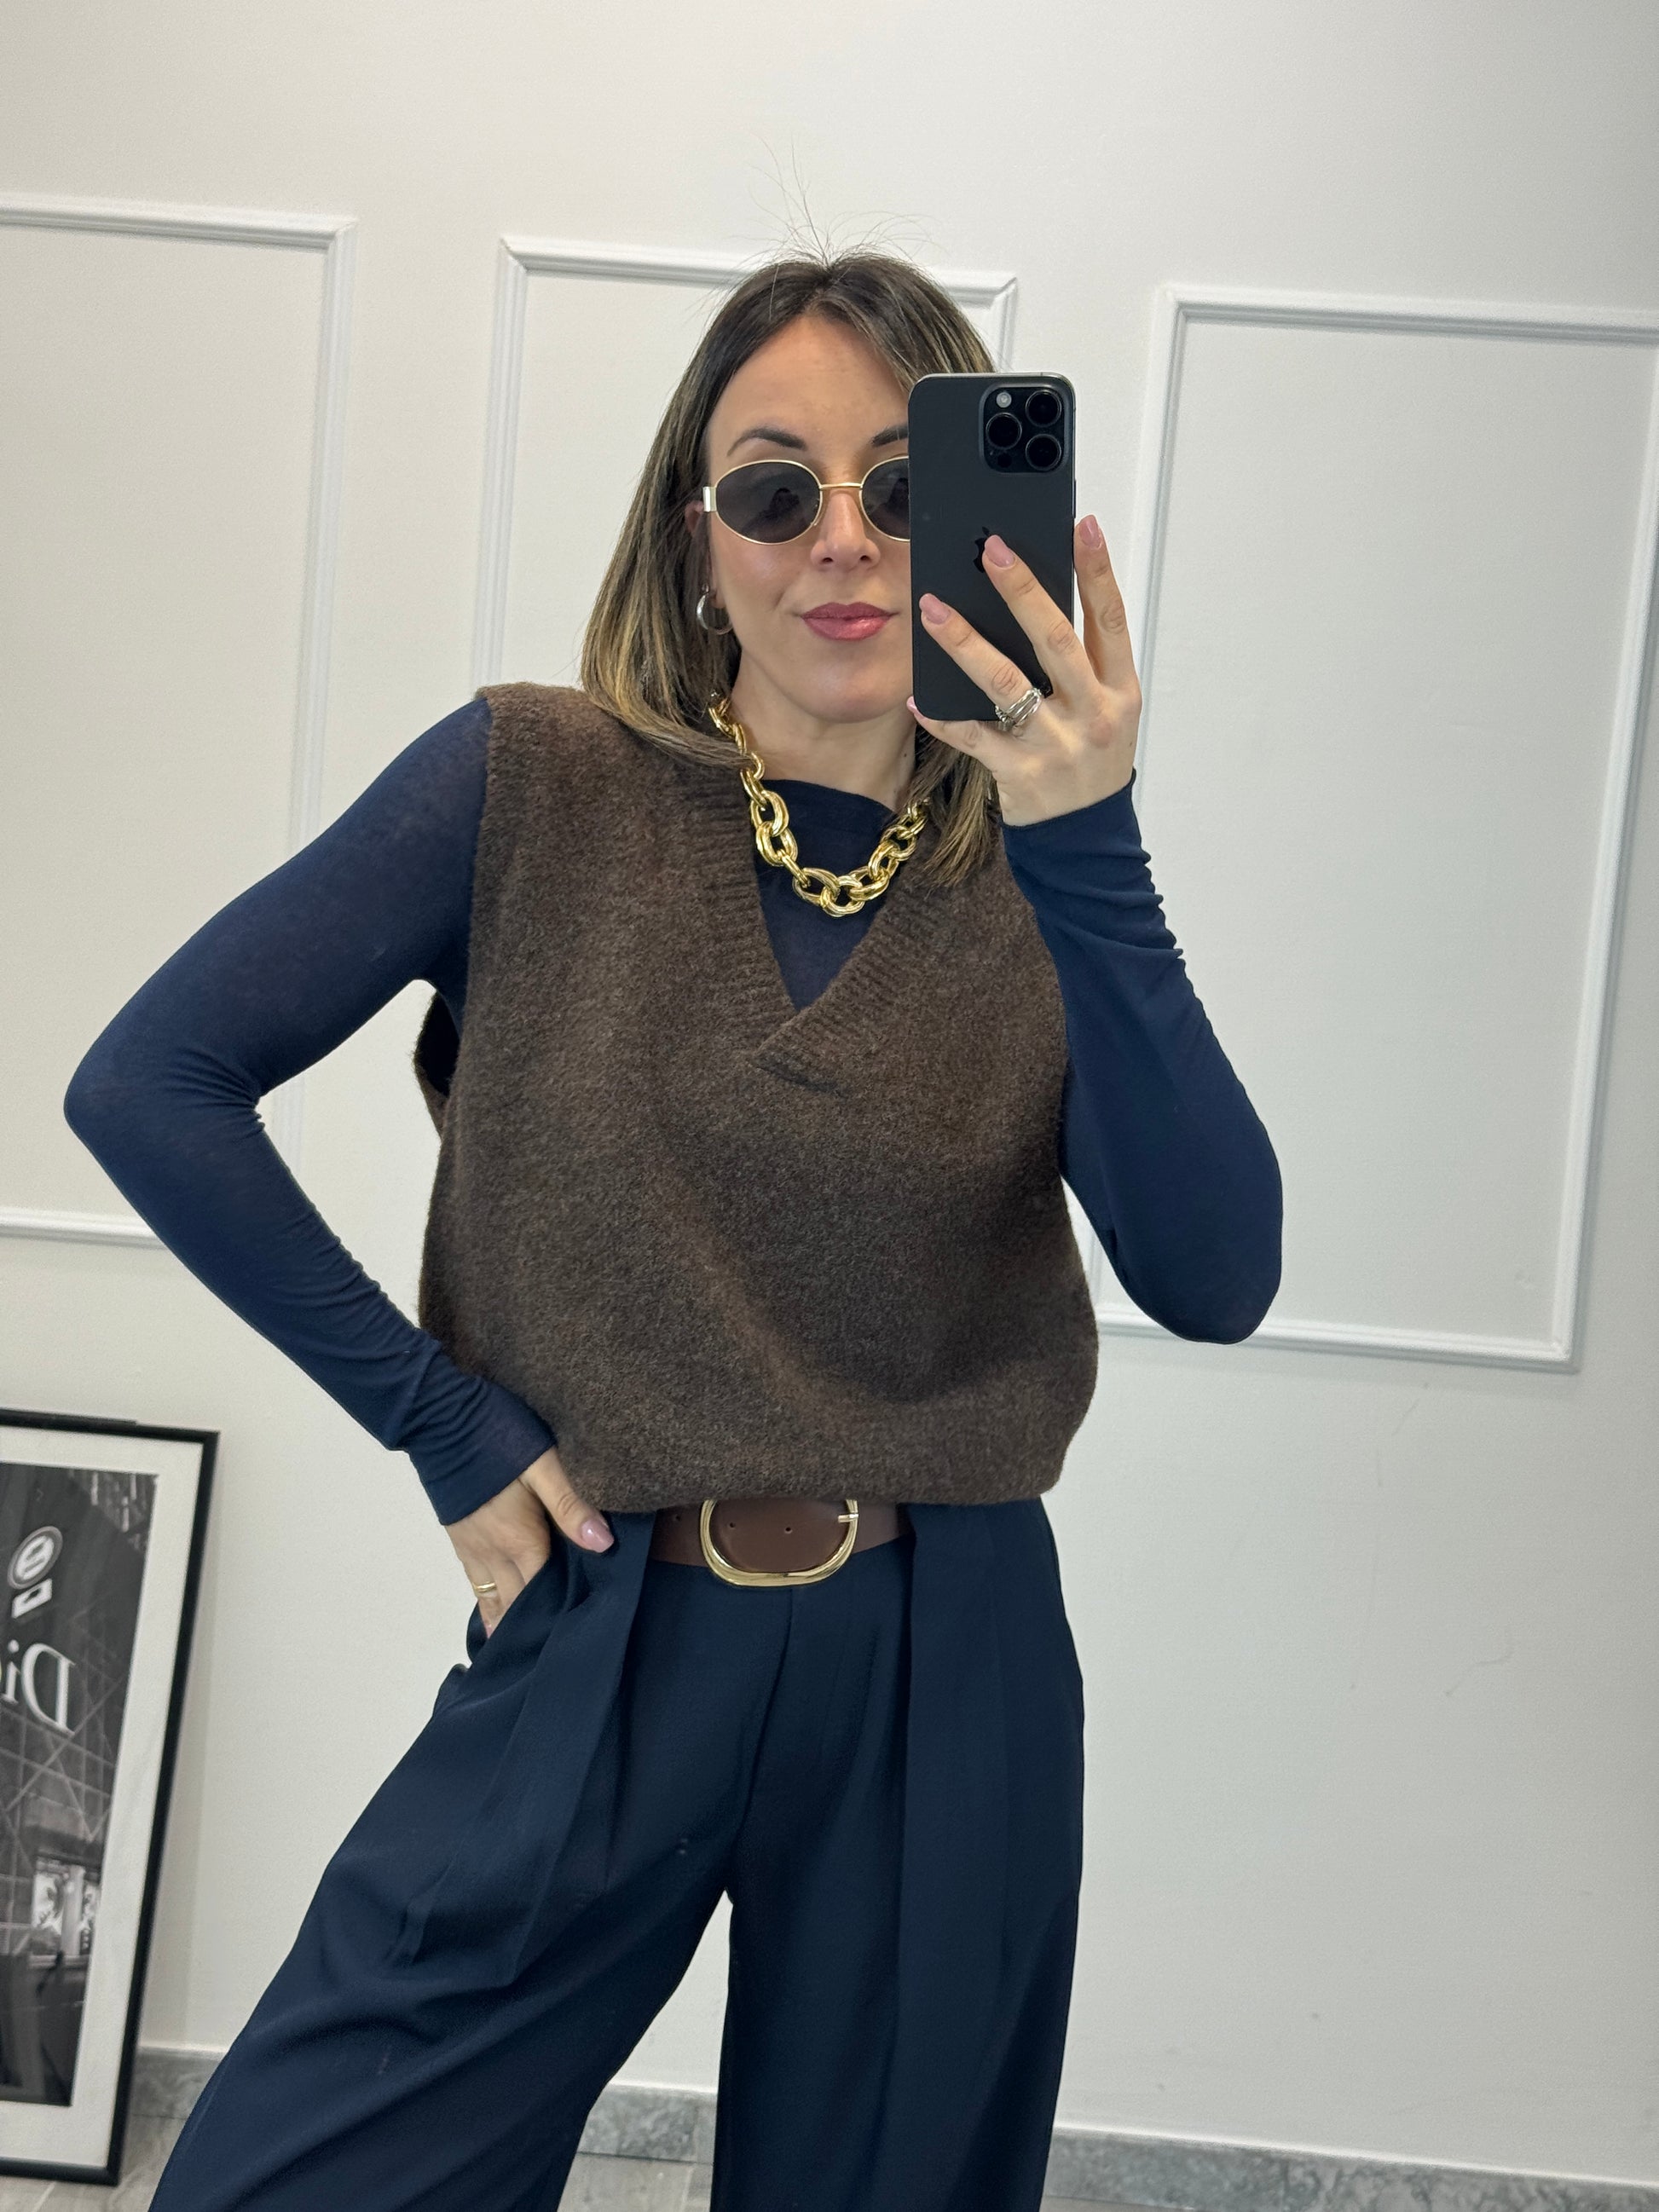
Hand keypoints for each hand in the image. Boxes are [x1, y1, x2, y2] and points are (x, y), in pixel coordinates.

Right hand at [445, 1445, 611, 1637]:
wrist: (440, 1419)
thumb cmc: (498, 1436)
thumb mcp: (543, 1463)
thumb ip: (571, 1504)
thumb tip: (604, 1545)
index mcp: (521, 1540)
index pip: (547, 1591)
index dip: (564, 1613)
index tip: (581, 1637)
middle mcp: (495, 1554)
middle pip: (520, 1603)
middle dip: (538, 1626)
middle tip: (560, 1652)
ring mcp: (473, 1548)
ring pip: (495, 1599)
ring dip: (511, 1623)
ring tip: (527, 1651)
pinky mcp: (458, 1539)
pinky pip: (475, 1585)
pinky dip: (488, 1607)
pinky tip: (495, 1621)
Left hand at [908, 515, 1141, 826]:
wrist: (1086, 839)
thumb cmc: (1090, 760)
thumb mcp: (1105, 711)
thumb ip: (1080, 663)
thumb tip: (1032, 599)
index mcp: (1120, 690)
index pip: (1111, 619)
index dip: (1098, 571)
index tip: (1081, 524)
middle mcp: (1095, 715)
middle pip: (1056, 640)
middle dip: (1022, 590)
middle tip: (992, 548)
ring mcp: (1058, 746)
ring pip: (1007, 684)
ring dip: (965, 642)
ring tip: (933, 608)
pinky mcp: (1021, 776)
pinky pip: (974, 738)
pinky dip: (943, 718)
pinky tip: (919, 698)